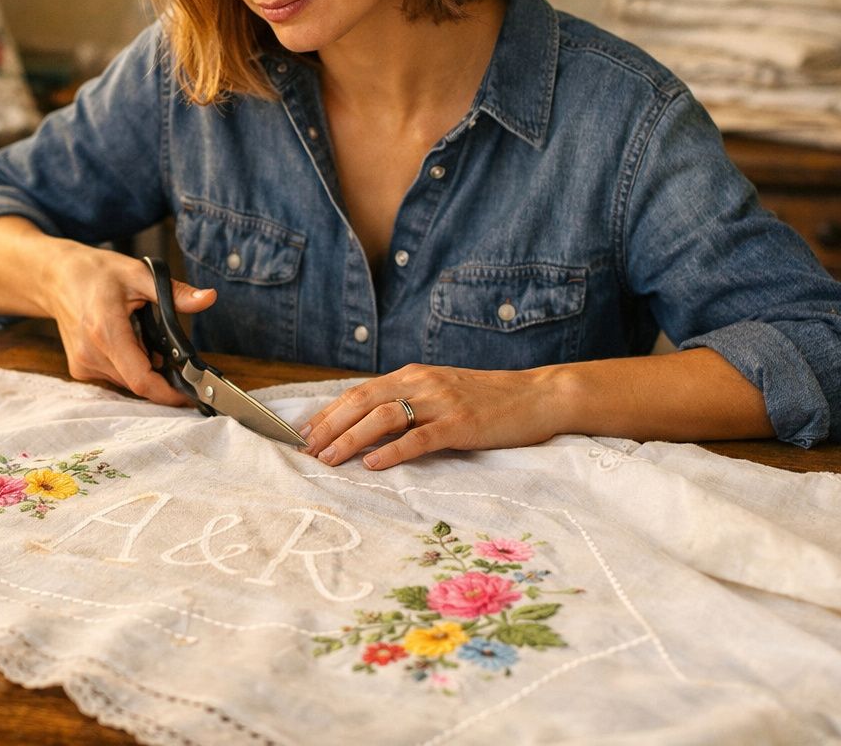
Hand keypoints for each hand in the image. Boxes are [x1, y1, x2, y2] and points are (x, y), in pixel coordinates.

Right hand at [40, 244, 215, 406]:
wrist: (56, 277)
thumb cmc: (95, 272)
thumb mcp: (139, 273)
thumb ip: (175, 293)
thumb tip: (208, 298)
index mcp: (106, 331)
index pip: (141, 380)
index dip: (169, 393)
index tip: (190, 394)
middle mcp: (91, 354)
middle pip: (138, 383)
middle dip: (160, 373)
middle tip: (168, 349)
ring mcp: (83, 364)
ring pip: (127, 382)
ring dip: (143, 367)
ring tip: (141, 335)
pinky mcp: (80, 369)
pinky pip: (115, 377)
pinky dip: (127, 365)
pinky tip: (126, 341)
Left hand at [298, 364, 562, 469]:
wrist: (537, 396)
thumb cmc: (488, 400)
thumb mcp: (440, 394)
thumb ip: (408, 405)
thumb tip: (367, 428)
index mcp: (412, 376)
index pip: (358, 392)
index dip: (328, 413)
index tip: (303, 434)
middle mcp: (421, 384)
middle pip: (362, 401)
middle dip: (329, 426)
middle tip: (305, 450)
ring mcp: (441, 402)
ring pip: (384, 416)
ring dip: (351, 438)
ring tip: (329, 459)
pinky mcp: (462, 423)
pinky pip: (420, 437)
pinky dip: (394, 450)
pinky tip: (374, 464)